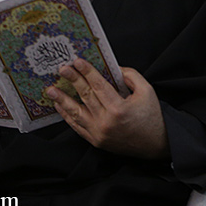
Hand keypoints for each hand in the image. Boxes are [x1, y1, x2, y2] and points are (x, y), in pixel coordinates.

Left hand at [47, 59, 167, 159]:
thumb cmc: (151, 116)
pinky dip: (67, 116)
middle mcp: (106, 122)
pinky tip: (60, 106)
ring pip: (76, 113)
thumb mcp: (147, 91)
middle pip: (85, 96)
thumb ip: (131, 76)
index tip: (77, 61)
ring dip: (62, 100)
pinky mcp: (95, 141)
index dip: (87, 72)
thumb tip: (113, 68)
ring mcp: (98, 133)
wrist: (155, 144)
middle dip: (73, 80)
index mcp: (119, 108)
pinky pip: (77, 127)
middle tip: (62, 68)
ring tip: (51, 89)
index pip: (99, 85)